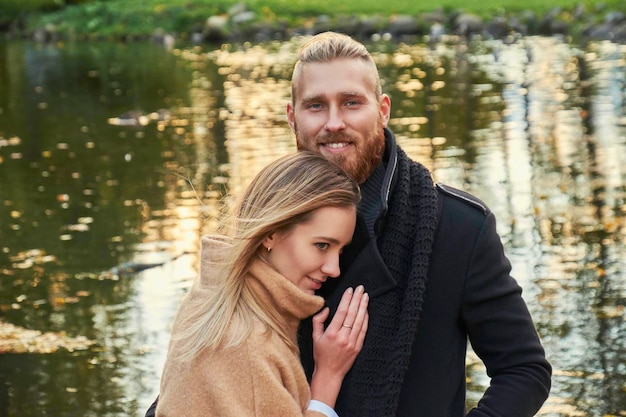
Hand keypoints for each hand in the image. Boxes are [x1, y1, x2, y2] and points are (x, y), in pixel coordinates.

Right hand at [309, 285, 368, 407]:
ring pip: (360, 321)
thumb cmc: (321, 355)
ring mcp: (352, 342)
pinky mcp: (358, 347)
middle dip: (357, 299)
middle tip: (361, 289)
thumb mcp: (315, 337)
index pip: (341, 312)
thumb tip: (327, 309)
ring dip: (363, 307)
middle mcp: (343, 337)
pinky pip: (363, 330)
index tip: (350, 290)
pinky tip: (366, 311)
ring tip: (365, 296)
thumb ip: (318, 321)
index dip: (347, 299)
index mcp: (331, 333)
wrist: (330, 373)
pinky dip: (365, 319)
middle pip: (352, 314)